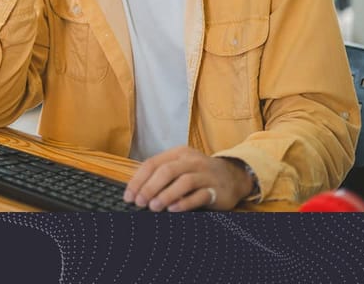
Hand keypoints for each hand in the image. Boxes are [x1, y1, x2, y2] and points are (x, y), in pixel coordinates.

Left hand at [123, 146, 254, 211]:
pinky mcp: (217, 189)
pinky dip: (185, 203)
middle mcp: (192, 161)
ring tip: (153, 207)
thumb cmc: (199, 173)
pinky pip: (199, 195)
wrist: (233, 176)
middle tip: (140, 202)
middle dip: (149, 187)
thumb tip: (136, 191)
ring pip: (183, 182)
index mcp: (178, 153)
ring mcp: (206, 174)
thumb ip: (161, 174)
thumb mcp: (180, 167)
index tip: (129, 196)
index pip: (152, 163)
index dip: (138, 180)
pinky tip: (173, 210)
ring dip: (165, 195)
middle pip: (166, 171)